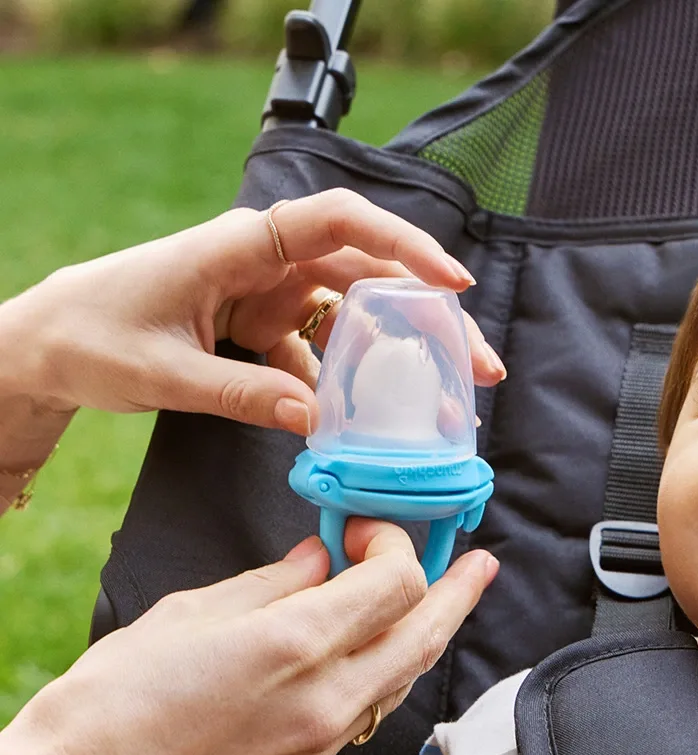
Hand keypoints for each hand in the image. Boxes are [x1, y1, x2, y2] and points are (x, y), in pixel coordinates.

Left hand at [0, 190, 504, 433]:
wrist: (54, 345)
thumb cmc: (95, 337)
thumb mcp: (164, 372)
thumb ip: (242, 395)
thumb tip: (319, 424)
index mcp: (241, 245)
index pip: (338, 224)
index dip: (403, 247)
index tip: (454, 286)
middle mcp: (269, 261)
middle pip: (371, 276)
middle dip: (432, 319)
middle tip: (479, 368)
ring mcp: (272, 293)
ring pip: (359, 316)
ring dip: (403, 358)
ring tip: (445, 402)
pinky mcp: (268, 325)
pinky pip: (324, 353)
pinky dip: (351, 387)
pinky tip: (375, 422)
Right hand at [0, 521, 497, 754]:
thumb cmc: (112, 700)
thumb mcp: (191, 613)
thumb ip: (273, 583)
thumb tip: (319, 560)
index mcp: (295, 644)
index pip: (394, 584)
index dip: (394, 546)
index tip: (367, 530)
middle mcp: (325, 698)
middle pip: (422, 634)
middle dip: (457, 592)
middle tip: (481, 563)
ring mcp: (321, 741)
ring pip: (405, 676)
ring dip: (430, 632)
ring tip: (450, 599)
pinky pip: (372, 708)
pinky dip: (390, 669)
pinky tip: (385, 646)